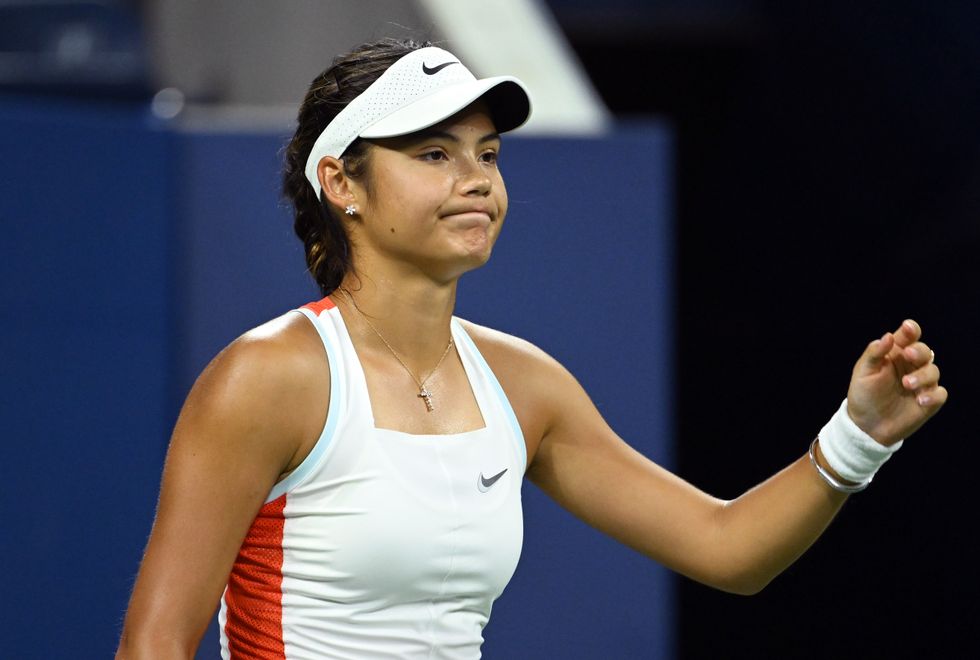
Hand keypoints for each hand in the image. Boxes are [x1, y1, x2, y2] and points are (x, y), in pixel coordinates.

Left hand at [846, 319, 946, 445]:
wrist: (866, 425)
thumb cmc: (863, 395)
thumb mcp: (863, 373)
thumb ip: (874, 354)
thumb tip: (888, 336)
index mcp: (895, 354)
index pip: (907, 337)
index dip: (911, 330)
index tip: (908, 328)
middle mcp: (911, 366)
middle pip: (924, 351)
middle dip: (919, 351)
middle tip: (908, 355)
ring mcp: (922, 383)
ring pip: (933, 371)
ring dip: (923, 375)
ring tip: (906, 384)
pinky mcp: (929, 401)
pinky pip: (940, 394)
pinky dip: (933, 395)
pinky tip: (920, 400)